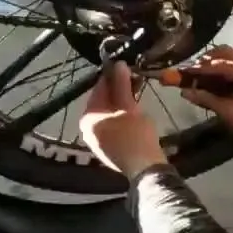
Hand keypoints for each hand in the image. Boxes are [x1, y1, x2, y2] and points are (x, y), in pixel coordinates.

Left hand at [79, 62, 167, 177]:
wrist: (144, 169)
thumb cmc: (135, 134)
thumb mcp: (129, 106)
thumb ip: (122, 83)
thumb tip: (118, 63)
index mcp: (88, 116)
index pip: (99, 87)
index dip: (113, 75)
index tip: (127, 66)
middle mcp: (87, 128)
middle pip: (103, 101)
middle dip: (119, 89)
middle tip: (136, 79)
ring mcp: (96, 140)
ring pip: (108, 113)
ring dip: (122, 102)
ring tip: (138, 93)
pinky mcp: (107, 148)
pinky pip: (112, 125)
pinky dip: (121, 116)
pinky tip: (134, 112)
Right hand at [181, 46, 232, 164]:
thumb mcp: (226, 111)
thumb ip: (205, 98)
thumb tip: (184, 92)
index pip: (218, 64)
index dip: (199, 67)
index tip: (183, 71)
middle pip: (225, 53)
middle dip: (207, 59)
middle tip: (192, 69)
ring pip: (230, 59)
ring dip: (214, 64)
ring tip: (198, 74)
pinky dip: (221, 71)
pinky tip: (211, 80)